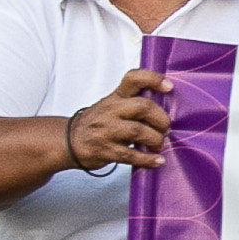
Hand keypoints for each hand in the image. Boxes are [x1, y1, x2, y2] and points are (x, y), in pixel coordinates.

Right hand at [62, 68, 177, 171]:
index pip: (133, 79)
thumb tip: (166, 110)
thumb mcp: (112, 105)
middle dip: (161, 119)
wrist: (68, 140)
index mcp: (115, 97)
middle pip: (142, 107)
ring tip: (159, 144)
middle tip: (166, 128)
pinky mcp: (104, 150)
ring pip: (138, 131)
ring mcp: (106, 130)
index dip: (153, 79)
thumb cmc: (98, 122)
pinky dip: (147, 159)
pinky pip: (130, 155)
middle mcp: (110, 111)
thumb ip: (134, 103)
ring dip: (155, 139)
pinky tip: (157, 160)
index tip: (169, 86)